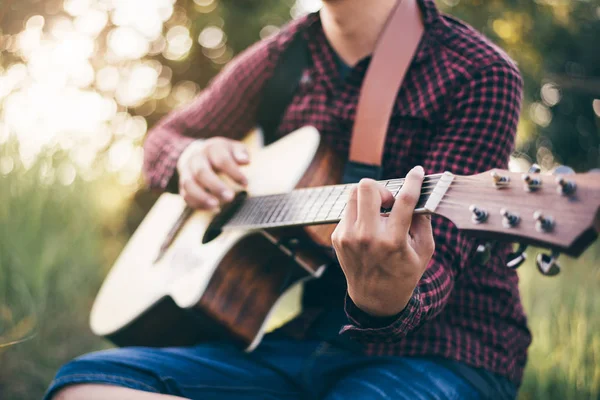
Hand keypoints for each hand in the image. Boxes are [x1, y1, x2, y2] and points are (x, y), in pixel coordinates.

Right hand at [177, 137, 248, 208]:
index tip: (245, 184)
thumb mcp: (232, 148)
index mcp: (211, 149)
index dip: (233, 172)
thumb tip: (246, 161)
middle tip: (230, 197)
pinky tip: (212, 209)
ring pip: (189, 185)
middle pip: (201, 172)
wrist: (197, 153)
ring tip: (216, 206)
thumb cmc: (221, 153)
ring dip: (202, 197)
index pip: (221, 159)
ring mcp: (187, 172)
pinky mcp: (183, 185)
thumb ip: (240, 152)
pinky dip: (197, 204)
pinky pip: (186, 195)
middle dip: (215, 186)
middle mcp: (196, 159)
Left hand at [331, 166, 434, 316]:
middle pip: (367, 188)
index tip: (417, 171)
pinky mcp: (337, 237)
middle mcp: (367, 237)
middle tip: (390, 202)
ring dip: (369, 198)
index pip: (403, 201)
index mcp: (392, 241)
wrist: (374, 298)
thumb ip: (423, 222)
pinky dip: (361, 213)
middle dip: (382, 189)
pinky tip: (369, 228)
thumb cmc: (403, 272)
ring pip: (354, 194)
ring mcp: (348, 236)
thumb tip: (419, 195)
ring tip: (380, 213)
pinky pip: (349, 210)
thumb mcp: (423, 251)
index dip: (412, 181)